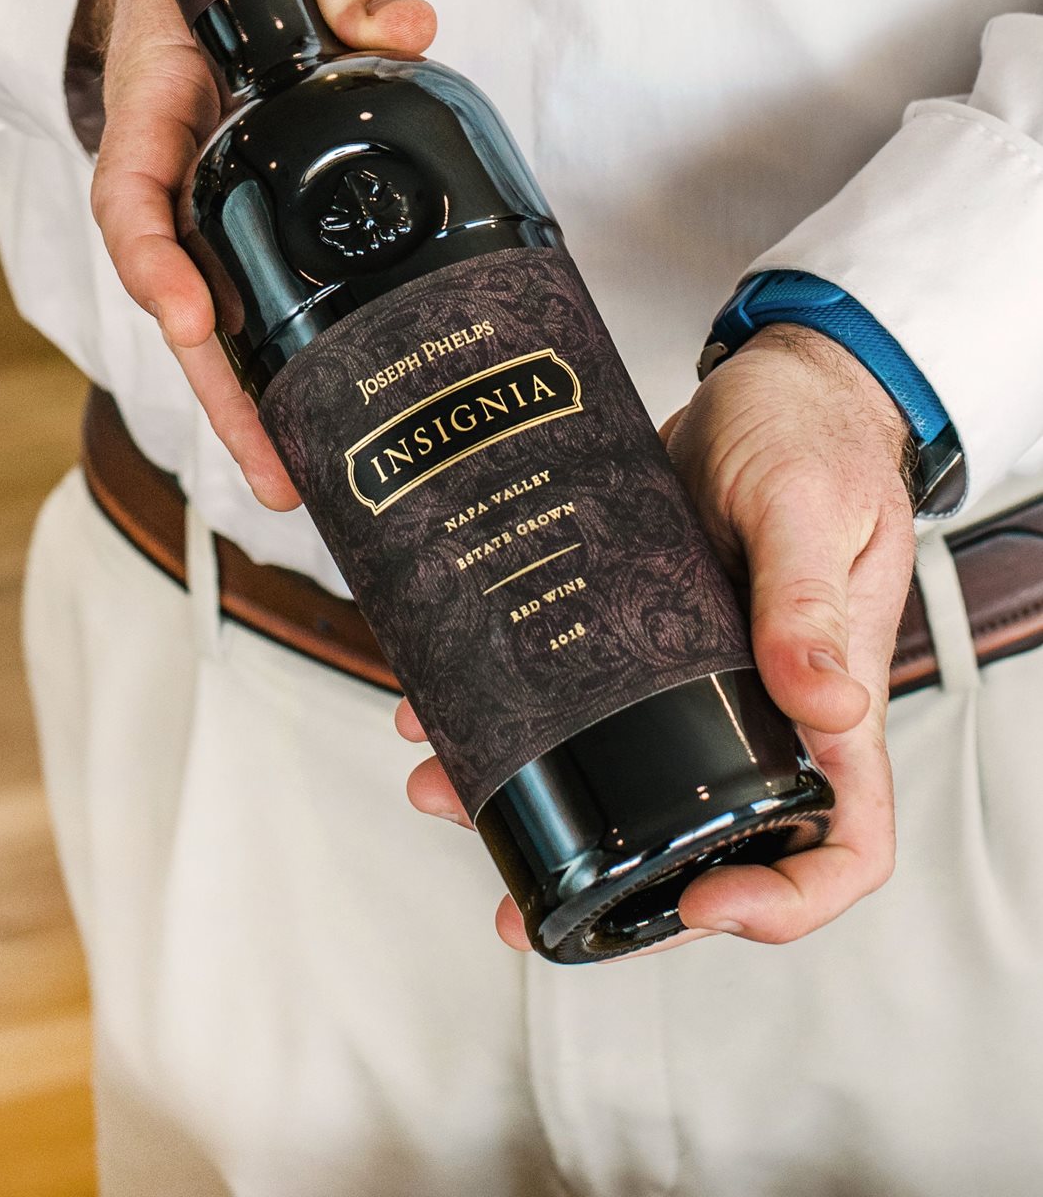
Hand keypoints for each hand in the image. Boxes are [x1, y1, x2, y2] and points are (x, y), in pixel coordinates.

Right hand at [86, 0, 435, 507]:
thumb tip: (408, 27)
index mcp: (164, 94)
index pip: (134, 186)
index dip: (152, 258)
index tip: (188, 315)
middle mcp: (177, 164)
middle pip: (177, 291)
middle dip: (215, 386)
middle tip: (269, 468)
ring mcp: (211, 200)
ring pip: (218, 315)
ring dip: (250, 400)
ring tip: (298, 481)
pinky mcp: (252, 218)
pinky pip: (259, 294)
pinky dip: (284, 360)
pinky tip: (328, 418)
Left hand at [400, 323, 915, 952]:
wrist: (761, 380)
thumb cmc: (811, 435)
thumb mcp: (808, 507)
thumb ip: (808, 600)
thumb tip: (824, 702)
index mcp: (832, 700)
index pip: (839, 843)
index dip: (782, 898)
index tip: (703, 899)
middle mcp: (761, 707)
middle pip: (708, 841)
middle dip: (616, 888)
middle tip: (522, 901)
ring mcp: (695, 677)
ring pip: (622, 779)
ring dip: (532, 799)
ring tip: (446, 786)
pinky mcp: (635, 631)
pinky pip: (575, 697)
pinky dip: (505, 710)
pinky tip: (441, 698)